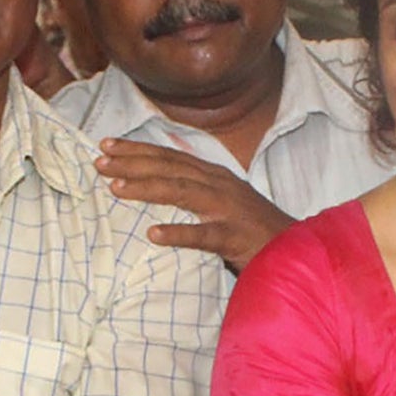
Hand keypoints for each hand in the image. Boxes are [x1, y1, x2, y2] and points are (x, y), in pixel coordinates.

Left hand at [94, 138, 291, 269]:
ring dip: (146, 188)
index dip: (138, 149)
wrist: (296, 251)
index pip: (171, 157)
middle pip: (170, 168)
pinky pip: (203, 235)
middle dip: (132, 162)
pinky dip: (177, 233)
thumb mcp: (223, 204)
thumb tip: (160, 187)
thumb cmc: (255, 232)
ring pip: (181, 192)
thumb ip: (196, 194)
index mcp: (214, 177)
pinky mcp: (235, 237)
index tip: (106, 145)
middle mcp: (220, 186)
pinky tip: (152, 234)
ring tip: (115, 188)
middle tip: (98, 160)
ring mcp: (228, 210)